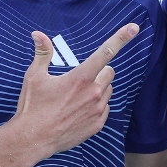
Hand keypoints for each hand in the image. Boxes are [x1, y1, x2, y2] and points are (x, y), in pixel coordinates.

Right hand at [12, 23, 139, 155]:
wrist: (33, 139)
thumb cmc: (33, 106)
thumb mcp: (34, 76)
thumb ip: (42, 53)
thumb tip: (38, 34)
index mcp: (80, 77)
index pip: (105, 52)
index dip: (121, 38)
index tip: (133, 28)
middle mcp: (93, 92)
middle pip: (109, 71)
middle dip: (99, 71)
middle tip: (80, 79)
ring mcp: (97, 110)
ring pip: (108, 90)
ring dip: (98, 88)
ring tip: (75, 97)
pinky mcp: (97, 124)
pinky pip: (105, 108)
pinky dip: (96, 105)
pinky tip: (78, 110)